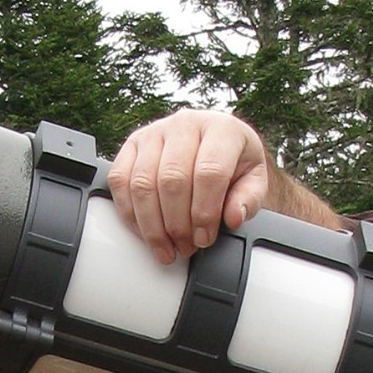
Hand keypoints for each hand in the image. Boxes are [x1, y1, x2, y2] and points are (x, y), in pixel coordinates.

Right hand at [106, 109, 271, 264]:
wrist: (213, 143)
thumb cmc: (233, 162)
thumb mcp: (253, 180)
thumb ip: (247, 200)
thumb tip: (233, 217)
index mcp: (222, 128)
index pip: (209, 172)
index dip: (204, 213)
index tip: (204, 239)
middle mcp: (185, 124)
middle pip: (172, 180)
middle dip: (177, 224)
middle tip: (186, 247)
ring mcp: (155, 132)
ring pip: (143, 183)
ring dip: (152, 225)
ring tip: (166, 248)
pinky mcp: (132, 144)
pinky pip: (120, 181)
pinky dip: (129, 214)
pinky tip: (145, 232)